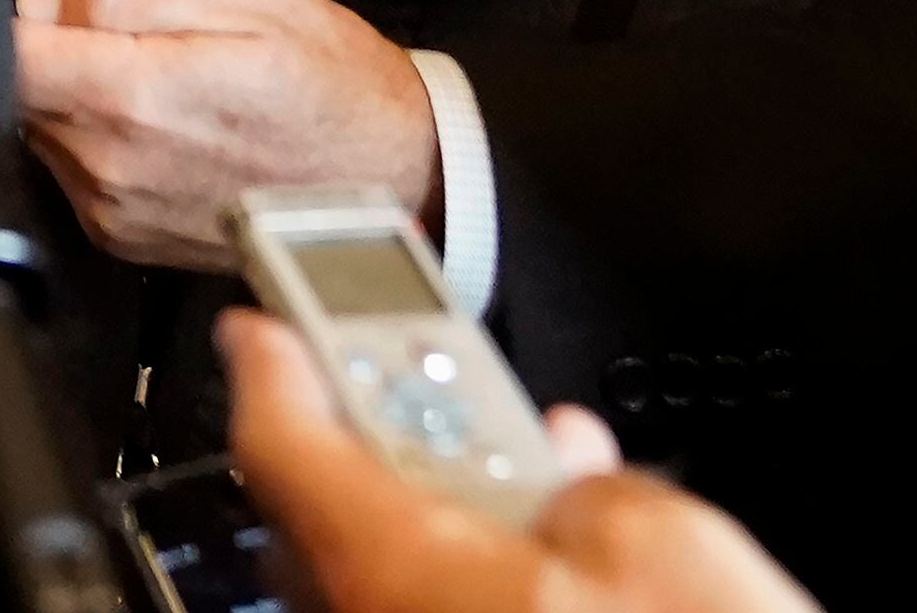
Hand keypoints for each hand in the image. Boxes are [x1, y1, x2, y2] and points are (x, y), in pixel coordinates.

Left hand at [12, 0, 435, 268]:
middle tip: (132, 38)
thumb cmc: (330, 82)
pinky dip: (99, 143)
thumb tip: (40, 1)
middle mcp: (114, 168)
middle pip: (18, 93)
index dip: (18, 17)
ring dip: (76, 100)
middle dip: (54, 53)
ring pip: (42, 132)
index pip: (7, 54)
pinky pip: (73, 174)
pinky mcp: (126, 239)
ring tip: (160, 84)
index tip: (51, 7)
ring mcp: (117, 212)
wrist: (394, 179)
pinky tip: (163, 128)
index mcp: (134, 98)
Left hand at [219, 312, 813, 612]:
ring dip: (452, 518)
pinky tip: (558, 567)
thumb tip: (577, 495)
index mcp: (391, 568)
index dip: (269, 370)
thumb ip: (588, 485)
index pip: (281, 446)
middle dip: (383, 444)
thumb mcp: (660, 543)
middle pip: (331, 519)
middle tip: (426, 387)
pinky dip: (478, 586)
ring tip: (539, 472)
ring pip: (395, 583)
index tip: (256, 330)